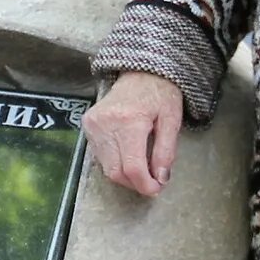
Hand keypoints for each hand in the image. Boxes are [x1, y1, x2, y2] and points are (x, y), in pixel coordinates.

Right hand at [84, 72, 184, 196]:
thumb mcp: (172, 121)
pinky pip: (100, 156)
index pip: (132, 167)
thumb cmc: (160, 93)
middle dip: (135, 183)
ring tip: (142, 168)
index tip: (156, 189)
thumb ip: (166, 152)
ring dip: (125, 175)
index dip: (144, 185)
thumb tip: (160, 179)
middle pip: (116, 171)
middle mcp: (106, 123)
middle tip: (152, 182)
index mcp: (130, 120)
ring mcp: (93, 125)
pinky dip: (115, 163)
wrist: (141, 71)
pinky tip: (128, 155)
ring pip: (106, 168)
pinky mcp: (88, 125)